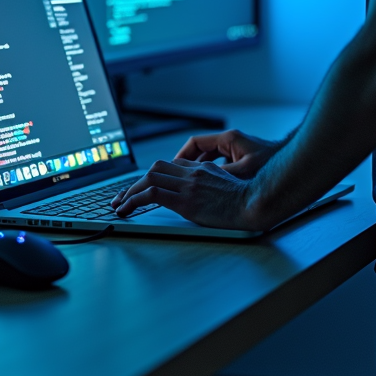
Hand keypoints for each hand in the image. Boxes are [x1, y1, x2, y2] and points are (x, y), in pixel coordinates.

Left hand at [110, 158, 256, 229]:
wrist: (255, 204)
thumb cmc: (247, 199)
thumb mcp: (228, 185)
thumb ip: (211, 183)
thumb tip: (201, 193)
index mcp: (203, 168)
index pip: (170, 166)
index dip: (152, 177)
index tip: (141, 189)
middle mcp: (193, 173)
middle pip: (156, 169)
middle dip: (136, 182)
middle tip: (123, 197)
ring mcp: (188, 185)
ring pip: (150, 179)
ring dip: (130, 192)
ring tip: (120, 205)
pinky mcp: (186, 201)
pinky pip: (153, 195)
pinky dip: (135, 200)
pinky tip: (127, 209)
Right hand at [175, 129, 278, 178]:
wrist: (293, 164)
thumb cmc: (273, 163)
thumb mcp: (244, 171)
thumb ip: (222, 174)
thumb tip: (203, 182)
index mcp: (228, 139)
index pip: (196, 143)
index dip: (182, 155)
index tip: (173, 168)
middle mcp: (231, 142)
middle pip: (201, 150)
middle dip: (188, 164)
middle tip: (178, 178)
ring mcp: (237, 150)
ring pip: (211, 158)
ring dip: (201, 169)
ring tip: (192, 184)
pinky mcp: (243, 159)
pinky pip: (222, 164)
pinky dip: (214, 173)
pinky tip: (213, 187)